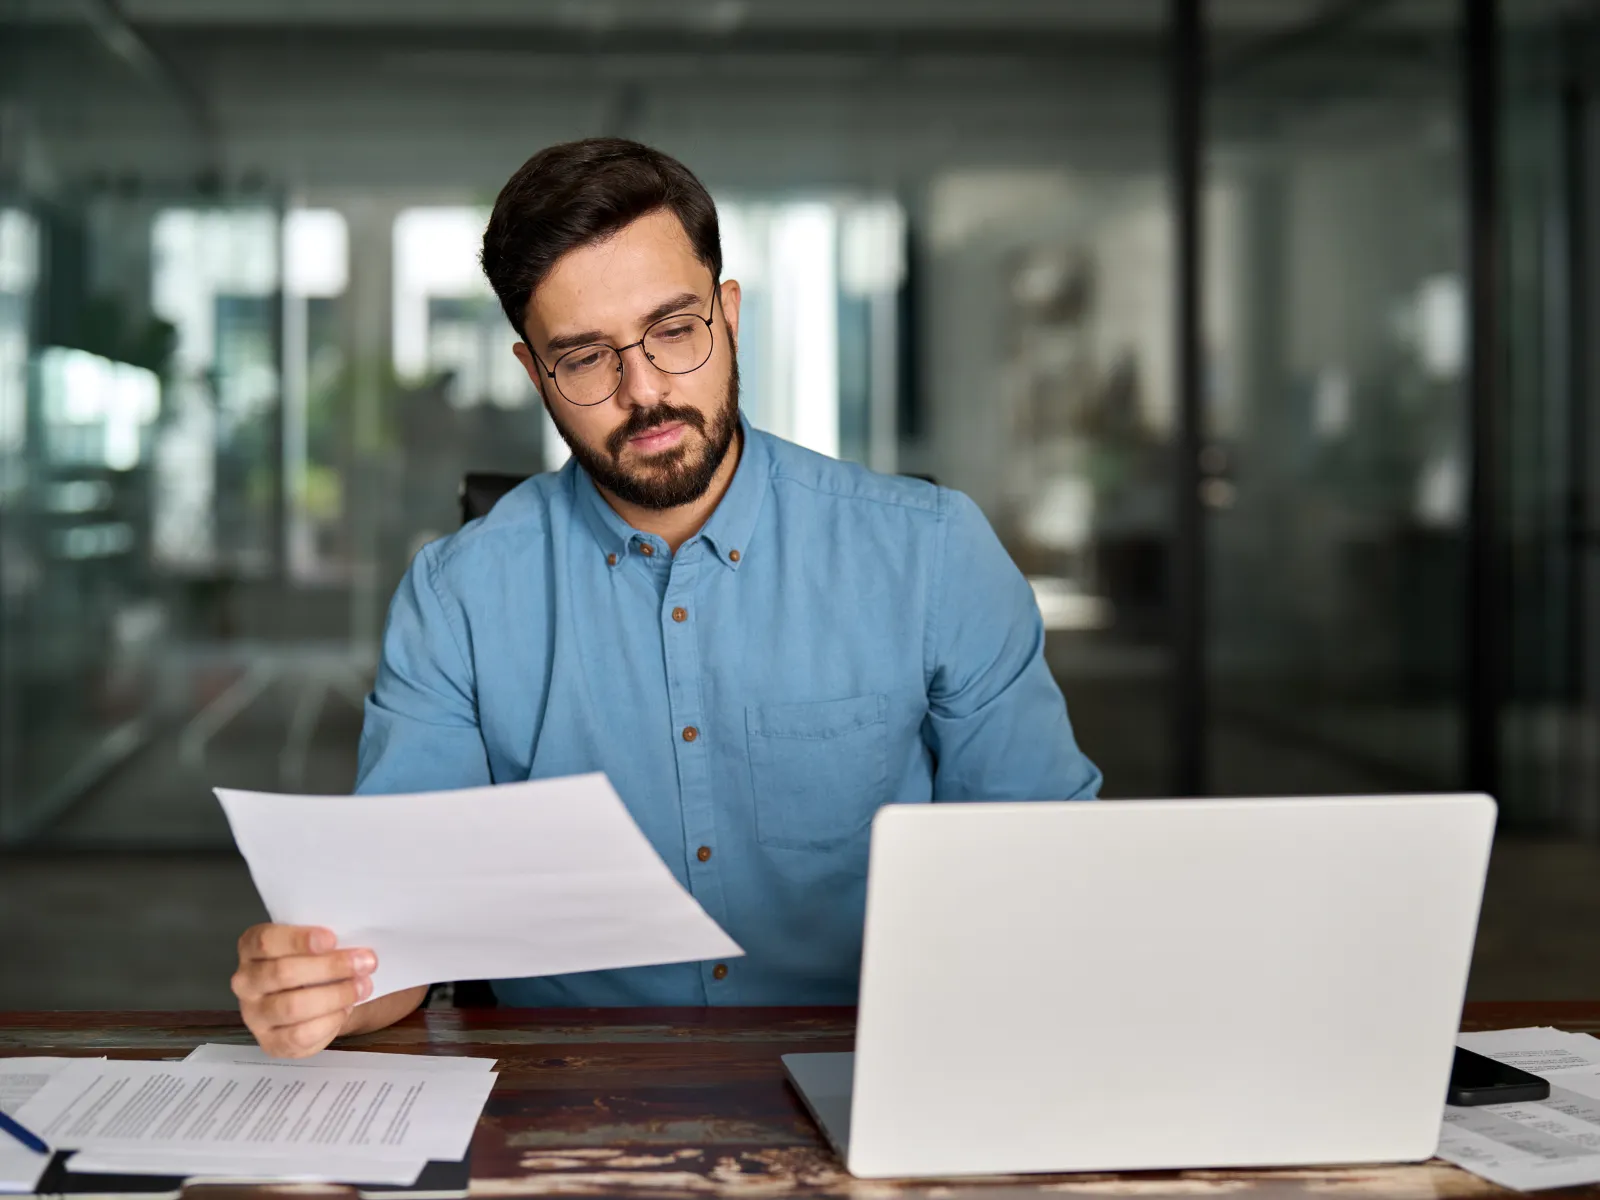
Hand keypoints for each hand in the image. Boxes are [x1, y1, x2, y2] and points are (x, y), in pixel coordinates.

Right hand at [232, 924, 376, 1058]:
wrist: (317, 998)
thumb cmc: (316, 962)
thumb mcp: (317, 943)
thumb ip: (326, 941)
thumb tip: (356, 947)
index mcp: (251, 947)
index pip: (265, 941)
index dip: (299, 940)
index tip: (332, 939)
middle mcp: (245, 981)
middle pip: (282, 973)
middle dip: (330, 967)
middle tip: (366, 962)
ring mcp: (254, 1014)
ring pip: (292, 1006)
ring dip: (335, 995)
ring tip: (362, 987)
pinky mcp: (270, 1042)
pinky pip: (300, 1036)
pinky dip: (329, 1022)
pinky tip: (345, 1009)